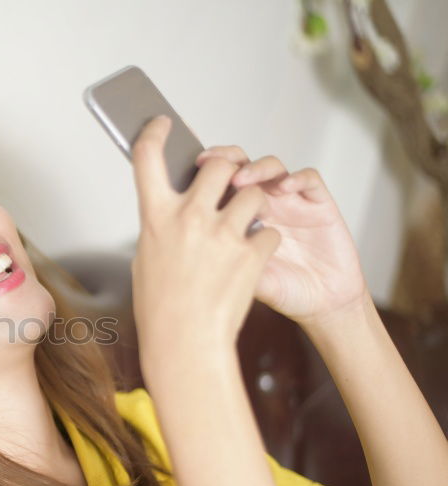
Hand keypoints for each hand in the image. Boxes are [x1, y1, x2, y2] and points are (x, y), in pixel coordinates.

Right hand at [129, 115, 281, 368]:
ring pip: (253, 194)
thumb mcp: (147, 259)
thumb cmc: (161, 308)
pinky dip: (264, 243)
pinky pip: (268, 233)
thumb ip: (163, 227)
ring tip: (245, 226)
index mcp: (156, 218)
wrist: (185, 344)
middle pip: (218, 164)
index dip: (154, 133)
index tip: (162, 124)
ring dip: (253, 205)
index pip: (148, 156)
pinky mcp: (252, 253)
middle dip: (228, 167)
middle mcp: (190, 218)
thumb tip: (174, 208)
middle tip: (229, 179)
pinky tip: (252, 260)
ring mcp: (224, 234)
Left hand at [194, 144, 368, 326]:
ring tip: (241, 179)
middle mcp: (263, 204)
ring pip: (272, 167)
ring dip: (256, 168)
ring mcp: (290, 201)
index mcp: (238, 218)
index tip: (186, 172)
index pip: (218, 184)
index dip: (203, 174)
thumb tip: (187, 253)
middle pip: (241, 165)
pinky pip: (309, 179)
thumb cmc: (282, 292)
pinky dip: (297, 178)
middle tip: (210, 163)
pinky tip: (285, 187)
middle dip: (225, 159)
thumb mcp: (243, 281)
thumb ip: (222, 261)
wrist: (321, 304)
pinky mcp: (318, 204)